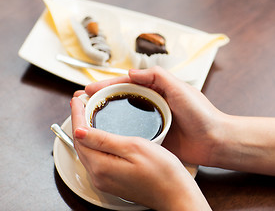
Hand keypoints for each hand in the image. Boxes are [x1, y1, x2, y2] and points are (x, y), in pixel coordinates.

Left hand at [71, 97, 210, 209]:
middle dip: (79, 122)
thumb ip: (104, 140)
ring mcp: (105, 181)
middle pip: (81, 145)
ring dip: (86, 133)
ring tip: (90, 115)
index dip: (77, 115)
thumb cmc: (162, 172)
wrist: (176, 195)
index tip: (77, 99)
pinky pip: (97, 160)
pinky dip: (95, 145)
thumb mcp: (134, 148)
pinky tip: (102, 136)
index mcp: (101, 166)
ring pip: (88, 152)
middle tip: (82, 103)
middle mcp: (99, 177)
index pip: (79, 136)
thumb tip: (79, 130)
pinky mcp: (114, 182)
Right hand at [83, 66, 224, 165]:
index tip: (90, 88)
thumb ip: (158, 77)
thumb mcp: (181, 88)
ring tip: (87, 118)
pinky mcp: (153, 136)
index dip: (107, 85)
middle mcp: (152, 103)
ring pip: (124, 116)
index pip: (127, 84)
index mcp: (158, 89)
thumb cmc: (201, 114)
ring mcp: (151, 121)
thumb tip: (132, 72)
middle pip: (121, 99)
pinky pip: (131, 133)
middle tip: (82, 102)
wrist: (214, 141)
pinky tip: (104, 135)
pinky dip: (117, 132)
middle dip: (102, 99)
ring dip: (106, 115)